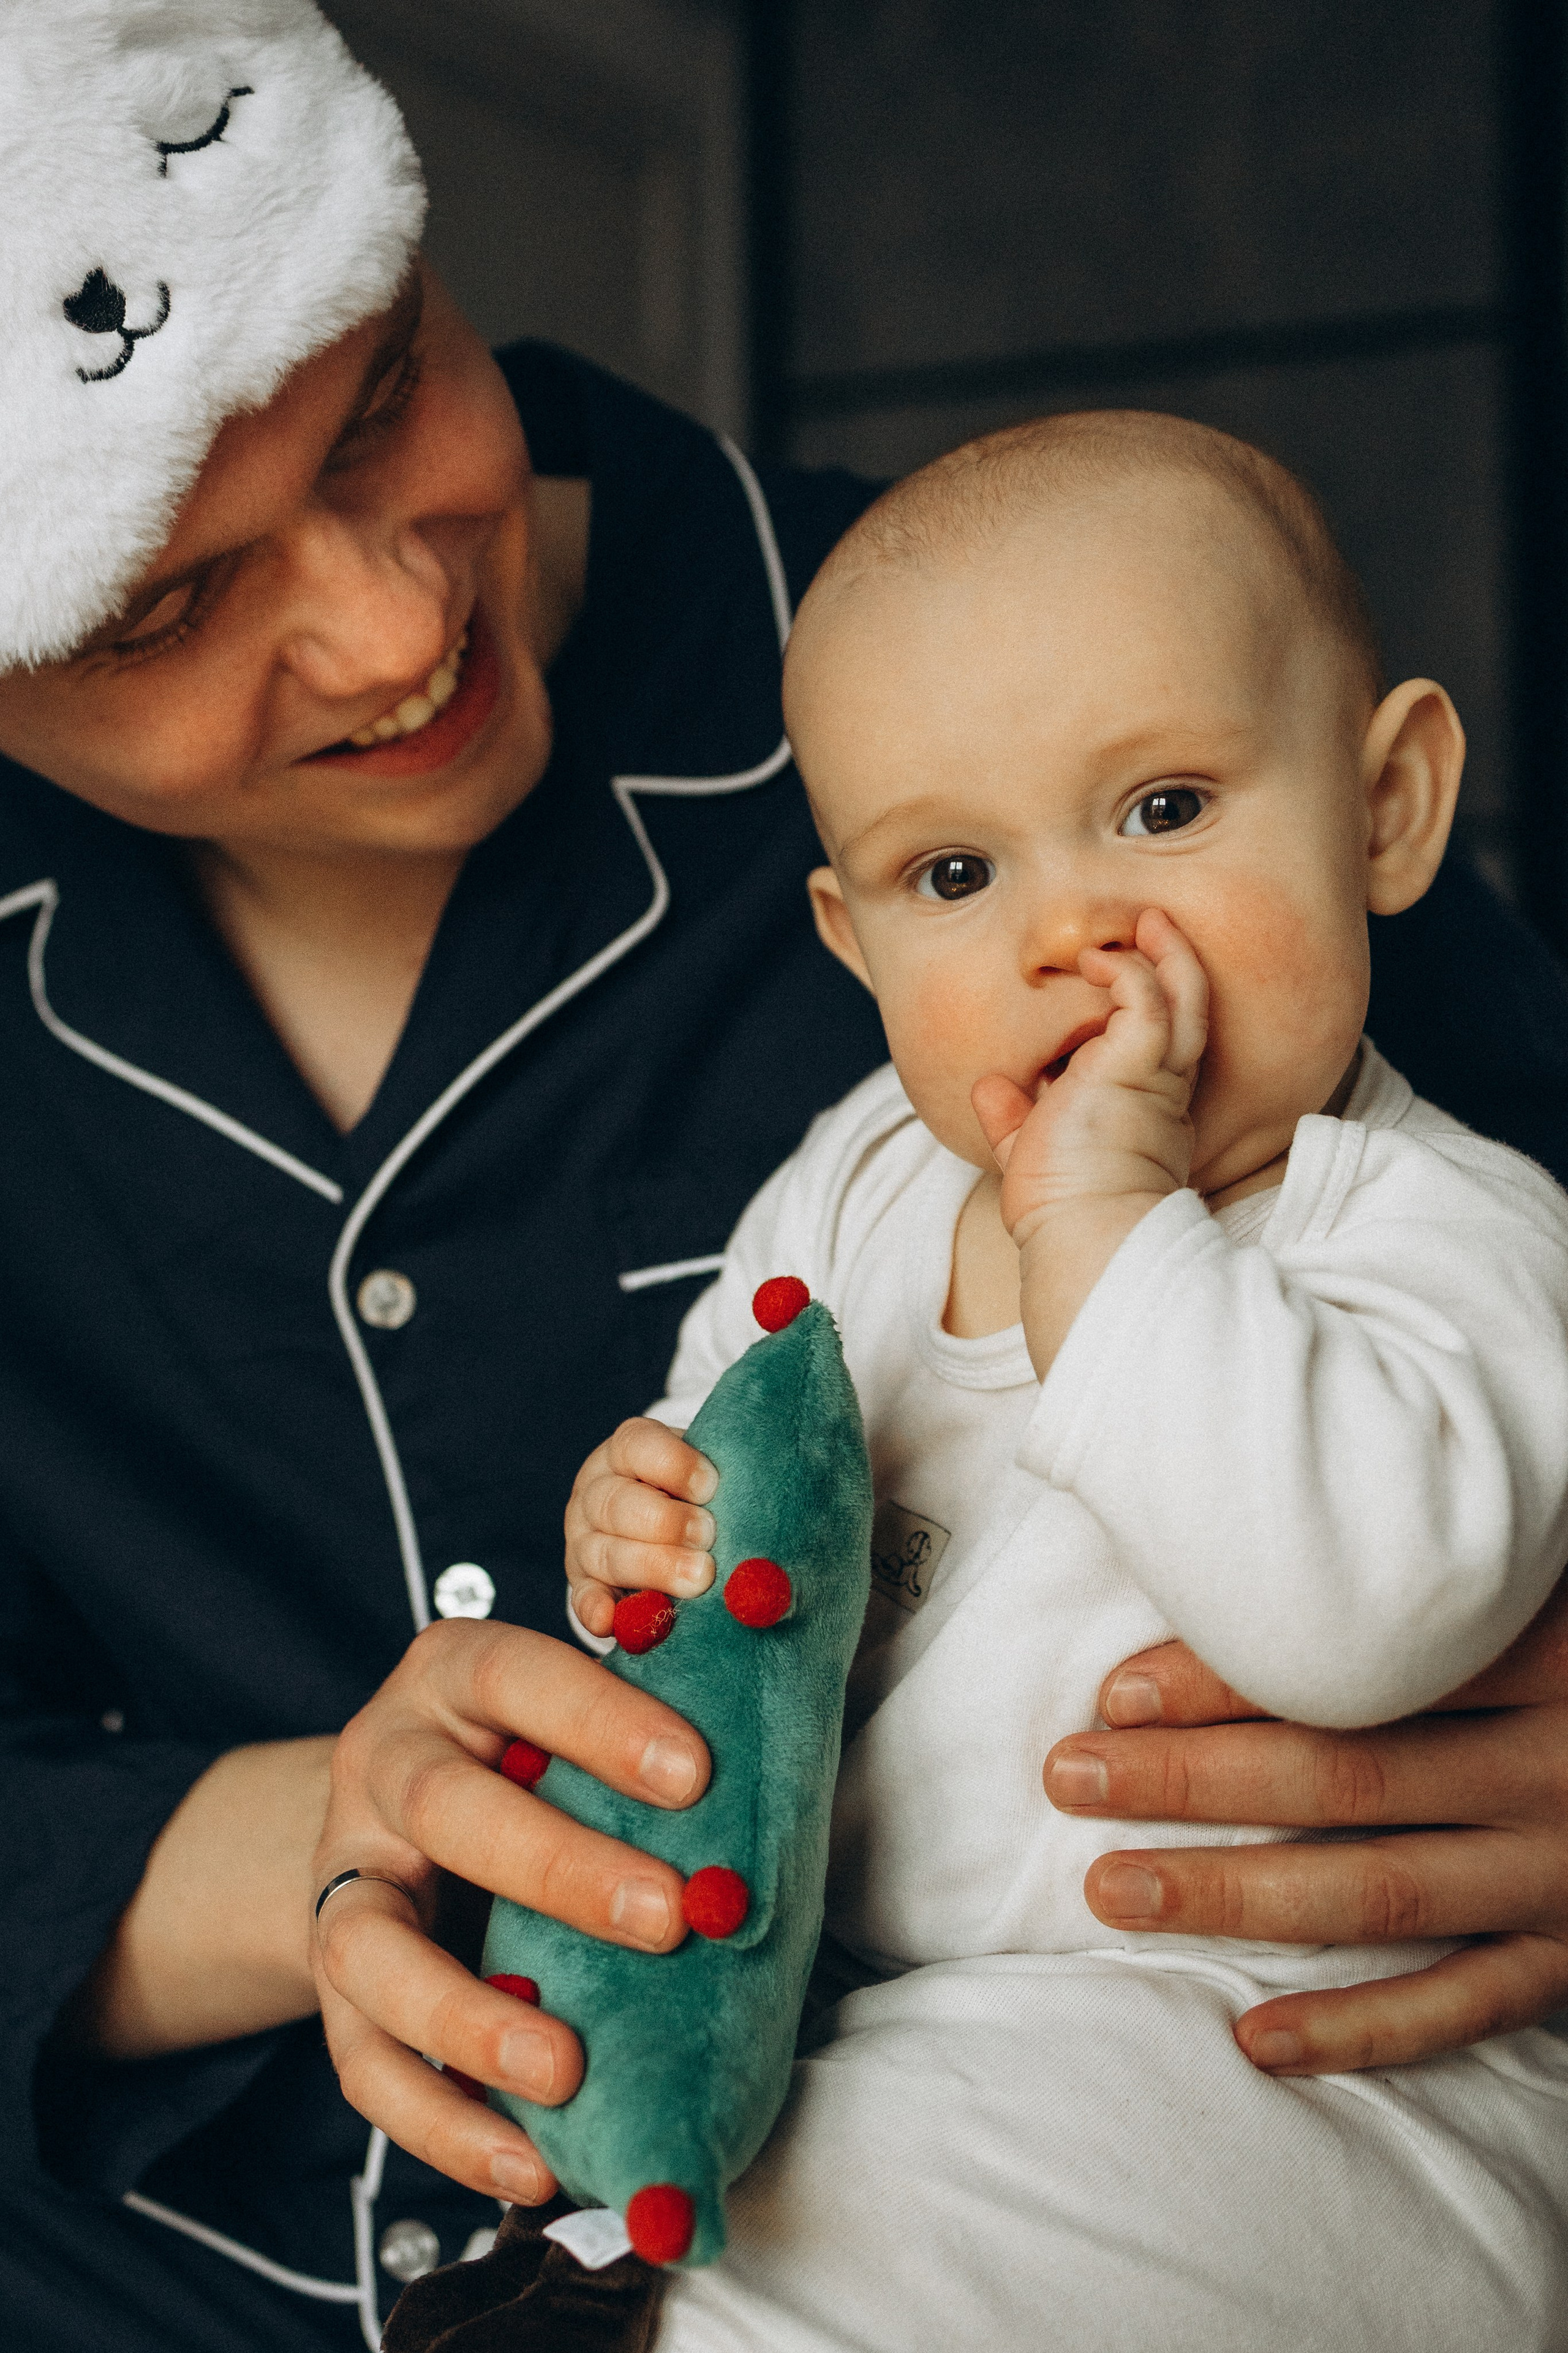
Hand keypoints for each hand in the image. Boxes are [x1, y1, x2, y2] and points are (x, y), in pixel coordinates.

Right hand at [311, 1619, 709, 2200]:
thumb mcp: (566, 1716)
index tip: (696, 1773)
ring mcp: (345, 1878)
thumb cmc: (529, 1763)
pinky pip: (366, 2065)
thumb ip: (643, 1729)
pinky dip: (444, 2124)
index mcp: (453, 1679)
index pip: (513, 1675)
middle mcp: (383, 1766)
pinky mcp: (332, 1990)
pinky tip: (531, 2165)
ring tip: (566, 2070)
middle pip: (447, 1807)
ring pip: (372, 1947)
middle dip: (559, 1867)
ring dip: (471, 2017)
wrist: (397, 1825)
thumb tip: (781, 1755)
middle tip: (669, 1917)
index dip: (598, 1719)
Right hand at [565, 1416, 718, 1636]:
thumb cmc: (698, 1494)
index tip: (711, 1486)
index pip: (637, 1445)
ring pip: (605, 1552)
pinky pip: (584, 1597)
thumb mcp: (704, 1474)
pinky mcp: (583, 1583)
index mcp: (626, 1452)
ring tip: (699, 1580)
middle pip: (617, 1503)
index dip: (673, 1465)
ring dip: (652, 1568)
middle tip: (708, 1537)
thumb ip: (726, 1483)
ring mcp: (584, 1538)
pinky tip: (611, 1620)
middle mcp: (597, 1491)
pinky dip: (595, 1609)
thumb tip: (765, 1505)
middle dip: (666, 1522)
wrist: (662, 1525)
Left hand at [971, 907, 1207, 1369]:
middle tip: (1153, 925)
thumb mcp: (1032, 1154)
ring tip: (1143, 920)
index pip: (1155, 1048)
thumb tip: (989, 1089)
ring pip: (1182, 997)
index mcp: (1143, 1113)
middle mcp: (1161, 1091)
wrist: (1083, 1234)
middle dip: (1174, 965)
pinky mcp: (1140, 1066)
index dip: (1145, 1009)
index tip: (1111, 977)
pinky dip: (1125, 969)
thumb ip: (1015, 1119)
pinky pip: (1146, 999)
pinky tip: (1096, 959)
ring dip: (1162, 953)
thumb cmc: (1061, 1209)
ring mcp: (1155, 1077)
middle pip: (1187, 1013)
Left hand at [1043, 1577, 1567, 2072]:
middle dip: (1191, 1779)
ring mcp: (1564, 1871)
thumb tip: (1243, 1558)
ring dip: (1236, 1894)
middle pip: (1343, 1774)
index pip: (1356, 1669)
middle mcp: (1552, 1764)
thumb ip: (1424, 1587)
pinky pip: (1461, 2007)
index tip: (1114, 1690)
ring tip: (1111, 1890)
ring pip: (1380, 1890)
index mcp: (1539, 1654)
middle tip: (1070, 1775)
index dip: (1225, 1679)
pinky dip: (1359, 2029)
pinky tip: (1253, 2038)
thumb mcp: (1532, 1596)